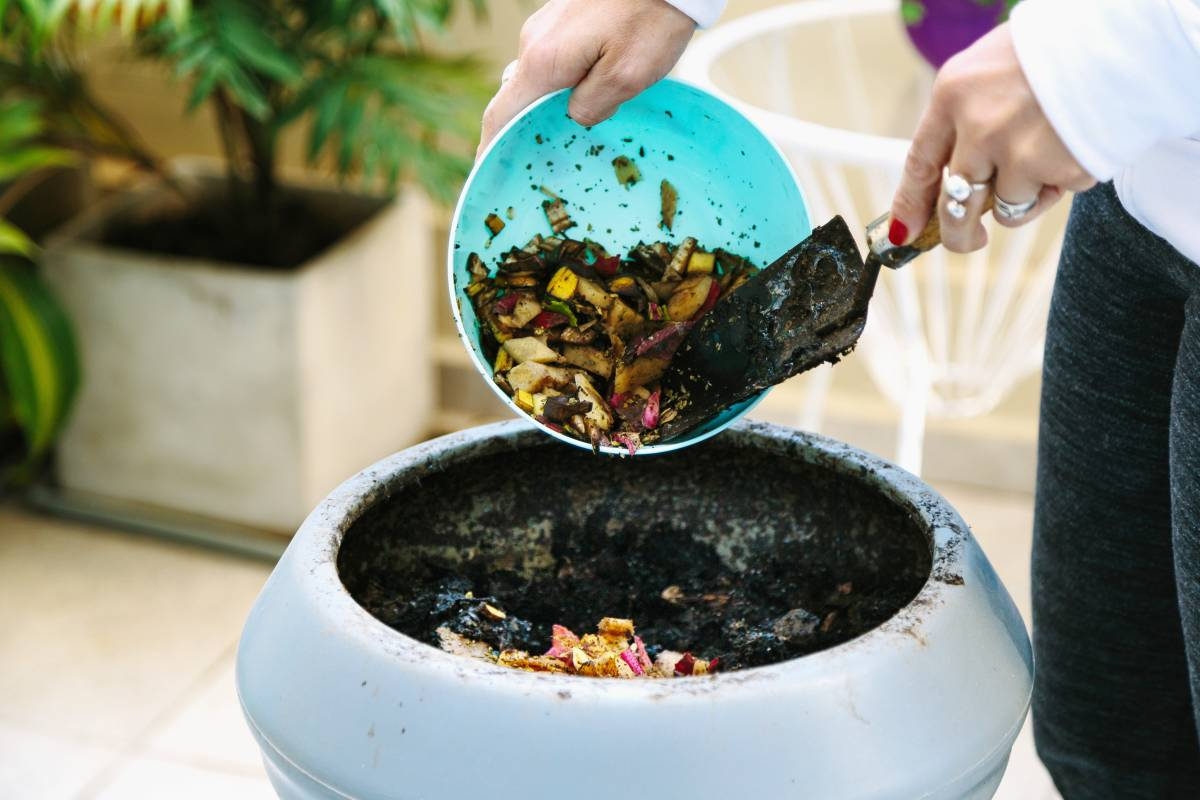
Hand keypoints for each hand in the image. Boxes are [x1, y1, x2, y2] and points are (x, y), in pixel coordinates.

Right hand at [477, 0, 696, 155]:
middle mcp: (535, 42)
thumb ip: (593, 106)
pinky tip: (588, 93)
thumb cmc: (649, 19)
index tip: (486, 174)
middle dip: (523, 129)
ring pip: (539, 78)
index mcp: (543, 61)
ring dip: (549, 104)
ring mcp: (546, 27)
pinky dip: (562, 83)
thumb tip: (573, 117)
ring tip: (570, 131)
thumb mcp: (626, 76)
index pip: (501, 114)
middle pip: (517, 98)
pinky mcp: (563, 19)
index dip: (490, 148)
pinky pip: (553, 59)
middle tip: (538, 163)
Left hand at [889, 24, 1095, 252]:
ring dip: (1024, 196)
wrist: (1125, 36)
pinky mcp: (1058, 169)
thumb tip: (952, 174)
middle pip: (954, 205)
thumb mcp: (992, 68)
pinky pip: (1050, 199)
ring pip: (1005, 209)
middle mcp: (976, 126)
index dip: (910, 204)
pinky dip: (1062, 181)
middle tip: (969, 240)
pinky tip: (1076, 144)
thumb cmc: (1059, 48)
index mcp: (953, 93)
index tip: (904, 232)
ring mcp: (1016, 151)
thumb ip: (967, 115)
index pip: (919, 162)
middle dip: (958, 234)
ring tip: (1049, 154)